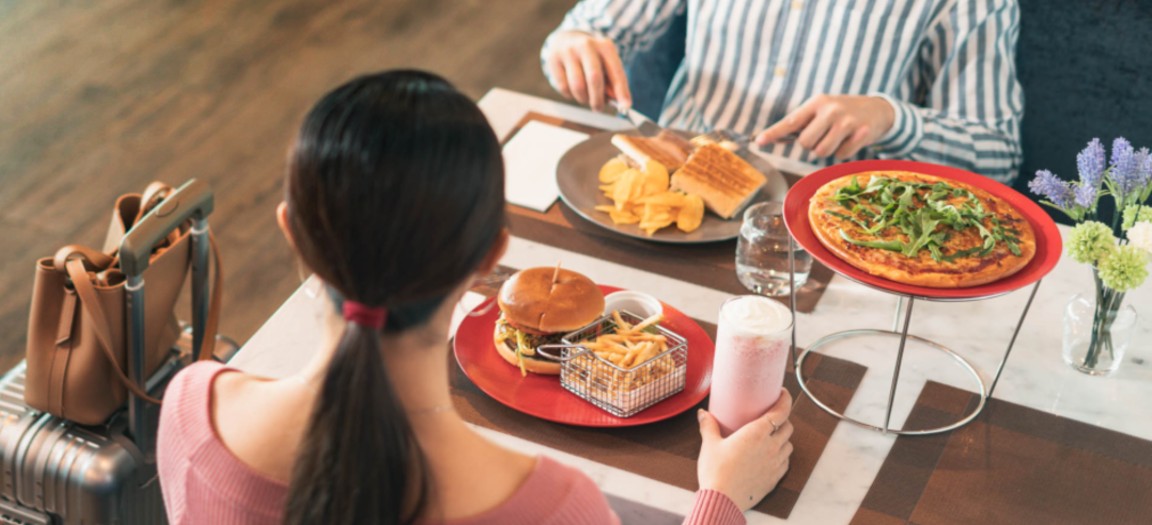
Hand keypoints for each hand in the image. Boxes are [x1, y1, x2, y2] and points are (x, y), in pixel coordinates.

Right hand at [544, 30, 629, 111]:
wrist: (567, 39)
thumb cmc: (592, 59)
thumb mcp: (606, 65)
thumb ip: (612, 82)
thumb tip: (616, 101)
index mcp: (605, 46)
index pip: (615, 71)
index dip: (622, 90)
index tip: (626, 106)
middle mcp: (586, 45)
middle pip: (594, 78)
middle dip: (598, 99)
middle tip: (599, 108)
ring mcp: (568, 52)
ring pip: (577, 86)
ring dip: (583, 99)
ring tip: (586, 98)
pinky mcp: (554, 60)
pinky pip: (563, 87)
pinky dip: (570, 95)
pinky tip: (573, 90)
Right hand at [696, 390, 793, 511]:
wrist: (722, 500)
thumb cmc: (716, 472)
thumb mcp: (710, 445)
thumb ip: (709, 426)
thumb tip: (703, 414)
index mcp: (757, 433)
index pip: (781, 411)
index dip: (785, 400)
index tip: (782, 394)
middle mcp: (771, 446)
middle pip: (788, 427)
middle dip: (783, 419)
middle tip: (772, 417)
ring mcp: (775, 463)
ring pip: (789, 445)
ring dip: (783, 438)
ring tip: (772, 438)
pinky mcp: (775, 478)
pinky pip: (786, 462)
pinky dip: (782, 456)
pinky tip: (771, 457)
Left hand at [755, 95, 894, 158]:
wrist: (877, 109)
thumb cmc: (842, 112)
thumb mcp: (822, 110)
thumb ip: (801, 123)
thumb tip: (770, 138)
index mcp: (816, 103)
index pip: (790, 121)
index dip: (773, 133)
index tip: (758, 142)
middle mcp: (830, 110)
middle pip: (805, 143)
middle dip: (811, 145)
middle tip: (823, 135)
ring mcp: (846, 121)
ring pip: (821, 152)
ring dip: (827, 150)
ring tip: (837, 137)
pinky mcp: (861, 133)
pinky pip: (840, 155)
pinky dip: (843, 152)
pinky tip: (850, 139)